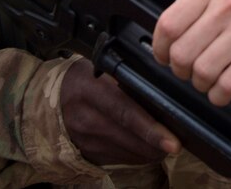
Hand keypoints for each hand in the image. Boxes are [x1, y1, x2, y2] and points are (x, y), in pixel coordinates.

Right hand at [60, 59, 179, 165]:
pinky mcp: (88, 154)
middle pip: (130, 138)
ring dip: (151, 152)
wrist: (52, 99)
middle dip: (158, 144)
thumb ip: (127, 79)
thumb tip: (164, 93)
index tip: (173, 141)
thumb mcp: (101, 69)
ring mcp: (85, 140)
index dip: (151, 129)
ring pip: (128, 154)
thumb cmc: (84, 79)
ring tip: (166, 143)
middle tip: (178, 143)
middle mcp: (86, 118)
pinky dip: (138, 155)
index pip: (125, 112)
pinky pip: (121, 160)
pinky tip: (146, 147)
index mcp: (90, 90)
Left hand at [139, 0, 230, 105]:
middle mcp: (228, 1)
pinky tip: (223, 91)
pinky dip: (220, 96)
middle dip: (181, 72)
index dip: (159, 48)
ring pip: (203, 72)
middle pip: (181, 53)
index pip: (168, 23)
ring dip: (201, 85)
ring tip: (209, 82)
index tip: (164, 57)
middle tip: (190, 73)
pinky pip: (228, 85)